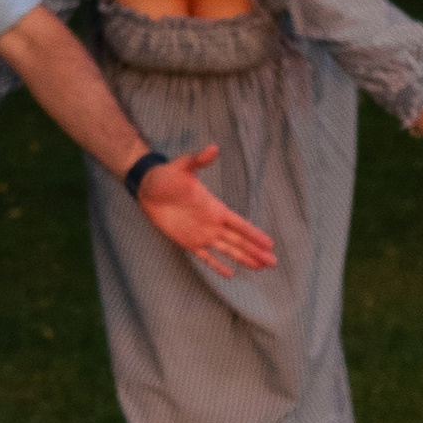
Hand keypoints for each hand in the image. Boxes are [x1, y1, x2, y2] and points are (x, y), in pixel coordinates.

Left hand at [137, 145, 276, 279]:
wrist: (149, 188)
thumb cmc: (168, 175)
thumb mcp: (184, 167)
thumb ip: (199, 160)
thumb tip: (213, 148)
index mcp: (215, 208)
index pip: (240, 224)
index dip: (254, 234)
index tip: (270, 243)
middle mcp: (213, 223)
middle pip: (239, 241)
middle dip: (256, 251)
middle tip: (273, 262)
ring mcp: (202, 234)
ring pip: (227, 250)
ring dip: (244, 259)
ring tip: (260, 268)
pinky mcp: (188, 242)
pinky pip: (205, 257)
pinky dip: (217, 265)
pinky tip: (230, 274)